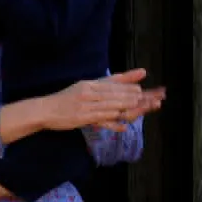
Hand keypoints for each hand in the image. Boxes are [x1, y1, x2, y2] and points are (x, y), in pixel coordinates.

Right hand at [44, 69, 166, 130]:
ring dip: (130, 106)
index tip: (148, 90)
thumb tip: (129, 76)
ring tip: (146, 107)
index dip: (133, 87)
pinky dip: (113, 122)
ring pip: (112, 106)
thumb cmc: (67, 98)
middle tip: (156, 97)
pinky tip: (124, 125)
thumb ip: (108, 81)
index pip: (116, 84)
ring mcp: (86, 106)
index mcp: (90, 83)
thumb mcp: (86, 86)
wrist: (45, 110)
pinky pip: (101, 120)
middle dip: (138, 96)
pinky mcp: (82, 118)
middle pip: (118, 94)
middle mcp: (89, 92)